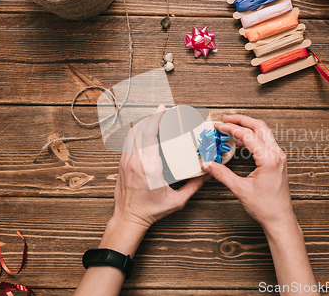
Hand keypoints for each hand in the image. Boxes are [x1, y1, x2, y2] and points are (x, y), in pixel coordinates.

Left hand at [113, 104, 206, 228]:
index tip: (162, 109)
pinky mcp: (120, 164)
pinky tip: (143, 132)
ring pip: (130, 134)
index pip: (149, 135)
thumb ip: (194, 186)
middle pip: (138, 129)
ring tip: (153, 119)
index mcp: (148, 167)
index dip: (155, 118)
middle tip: (162, 112)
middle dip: (150, 117)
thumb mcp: (177, 200)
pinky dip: (135, 133)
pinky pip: (126, 142)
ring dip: (141, 124)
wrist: (129, 218)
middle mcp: (134, 161)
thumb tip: (207, 174)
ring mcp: (125, 162)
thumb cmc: (151, 210)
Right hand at [201, 115, 293, 229]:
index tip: (218, 126)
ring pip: (264, 132)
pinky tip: (240, 143)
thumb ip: (222, 174)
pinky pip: (266, 142)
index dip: (230, 128)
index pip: (248, 135)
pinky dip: (253, 138)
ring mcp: (279, 157)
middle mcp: (276, 155)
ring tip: (231, 128)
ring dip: (248, 127)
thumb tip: (208, 164)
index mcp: (268, 159)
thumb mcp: (240, 189)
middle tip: (225, 119)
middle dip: (241, 120)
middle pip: (259, 126)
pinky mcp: (278, 161)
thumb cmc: (265, 207)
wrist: (279, 219)